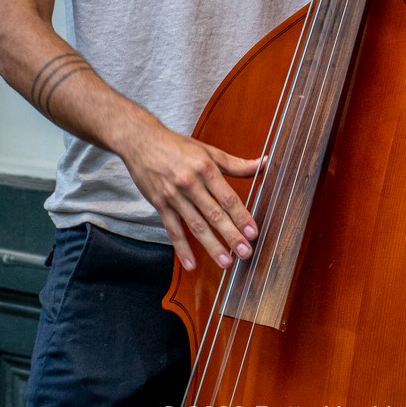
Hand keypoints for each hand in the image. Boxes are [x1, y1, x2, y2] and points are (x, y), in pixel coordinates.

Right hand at [123, 115, 261, 269]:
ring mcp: (174, 196)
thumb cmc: (177, 146)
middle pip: (214, 214)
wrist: (142, 141)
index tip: (253, 232)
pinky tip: (191, 264)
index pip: (228, 197)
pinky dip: (182, 249)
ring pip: (196, 225)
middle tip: (246, 253)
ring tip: (226, 262)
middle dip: (231, 235)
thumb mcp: (208, 150)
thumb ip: (236, 163)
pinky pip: (173, 230)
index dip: (242, 216)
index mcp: (205, 168)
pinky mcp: (160, 205)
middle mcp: (190, 183)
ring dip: (212, 246)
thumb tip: (263, 163)